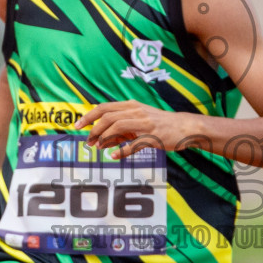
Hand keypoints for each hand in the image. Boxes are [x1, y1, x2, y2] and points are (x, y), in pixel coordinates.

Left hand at [76, 100, 193, 156]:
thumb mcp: (139, 121)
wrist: (184, 127)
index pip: (104, 107)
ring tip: (99, 148)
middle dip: (94, 129)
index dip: (88, 116)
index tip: (77, 125)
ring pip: (118, 127)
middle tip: (88, 142)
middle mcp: (136, 111)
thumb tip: (101, 141)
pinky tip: (115, 156)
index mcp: (131, 106)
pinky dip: (122, 151)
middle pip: (108, 117)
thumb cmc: (160, 124)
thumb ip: (121, 129)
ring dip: (105, 138)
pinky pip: (134, 144)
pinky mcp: (152, 137)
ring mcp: (145, 123)